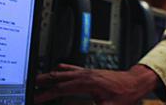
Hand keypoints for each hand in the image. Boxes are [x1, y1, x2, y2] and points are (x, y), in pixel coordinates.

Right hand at [35, 64, 159, 104]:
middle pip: (60, 75)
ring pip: (65, 70)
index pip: (62, 88)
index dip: (48, 94)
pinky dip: (62, 68)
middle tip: (30, 84)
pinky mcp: (91, 72)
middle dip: (44, 80)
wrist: (135, 82)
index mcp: (88, 83)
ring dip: (51, 74)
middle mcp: (86, 74)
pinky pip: (73, 68)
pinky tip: (58, 68)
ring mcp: (88, 72)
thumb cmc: (124, 94)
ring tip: (38, 78)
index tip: (37, 98)